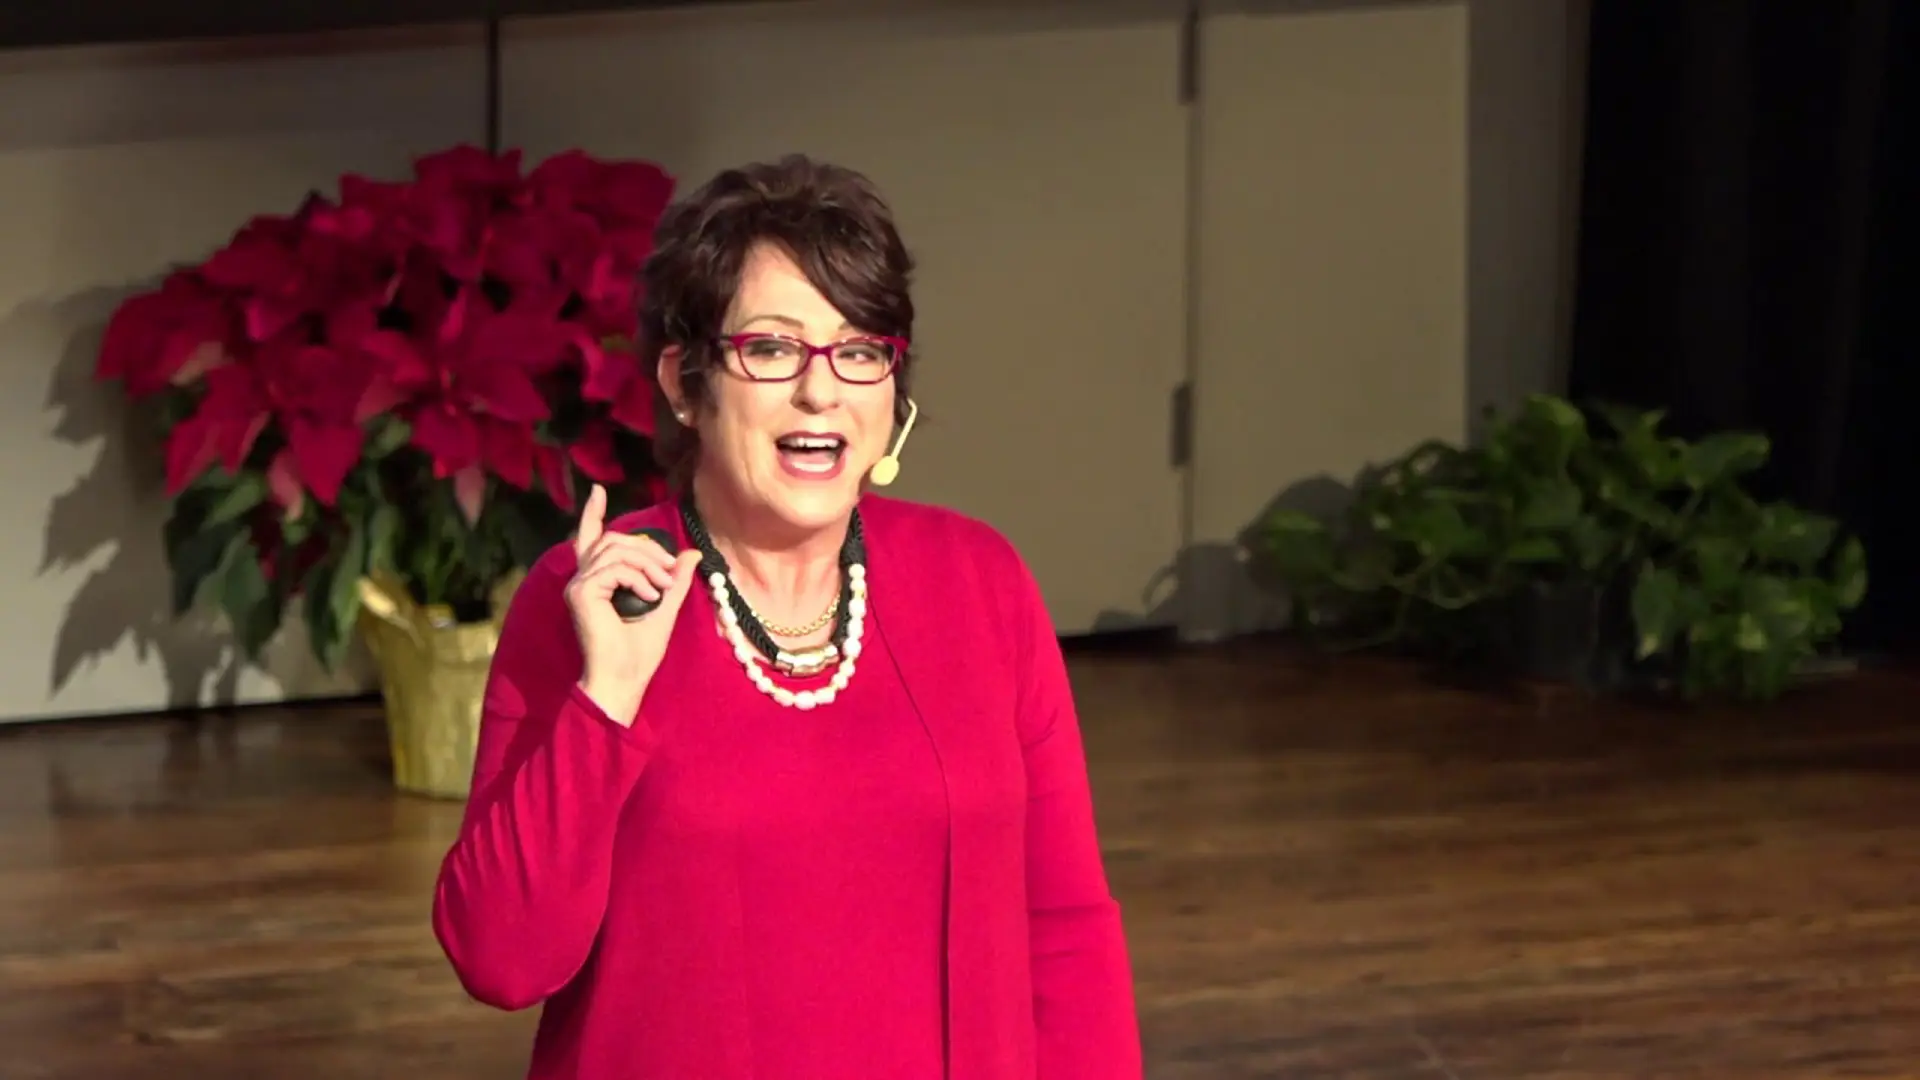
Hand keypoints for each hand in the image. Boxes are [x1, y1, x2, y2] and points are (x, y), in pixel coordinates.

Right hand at [563, 484, 702, 723]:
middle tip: (670, 568)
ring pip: (615, 550)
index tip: (597, 490)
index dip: (592, 513)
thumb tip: (690, 553)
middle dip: (646, 547)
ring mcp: (578, 586)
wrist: (624, 679)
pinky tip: (650, 596)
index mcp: (596, 582)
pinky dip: (638, 577)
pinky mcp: (581, 593)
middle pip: (612, 540)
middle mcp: (582, 580)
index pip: (590, 539)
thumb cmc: (639, 653)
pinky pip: (614, 568)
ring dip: (647, 563)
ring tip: (663, 587)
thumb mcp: (665, 607)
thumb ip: (673, 580)